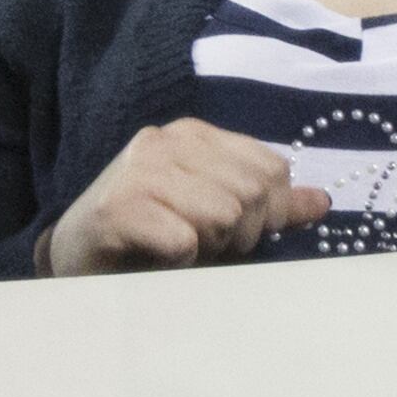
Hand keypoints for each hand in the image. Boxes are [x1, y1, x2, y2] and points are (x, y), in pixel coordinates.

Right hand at [44, 117, 328, 273]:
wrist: (74, 257)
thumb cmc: (150, 237)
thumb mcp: (213, 212)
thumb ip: (266, 205)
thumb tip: (322, 202)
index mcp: (194, 135)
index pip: (271, 169)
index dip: (268, 214)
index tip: (233, 234)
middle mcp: (166, 141)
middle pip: (253, 193)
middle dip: (240, 235)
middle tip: (202, 246)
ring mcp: (139, 170)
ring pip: (224, 214)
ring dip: (210, 247)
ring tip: (179, 249)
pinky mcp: (118, 208)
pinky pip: (184, 240)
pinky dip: (181, 261)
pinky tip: (158, 257)